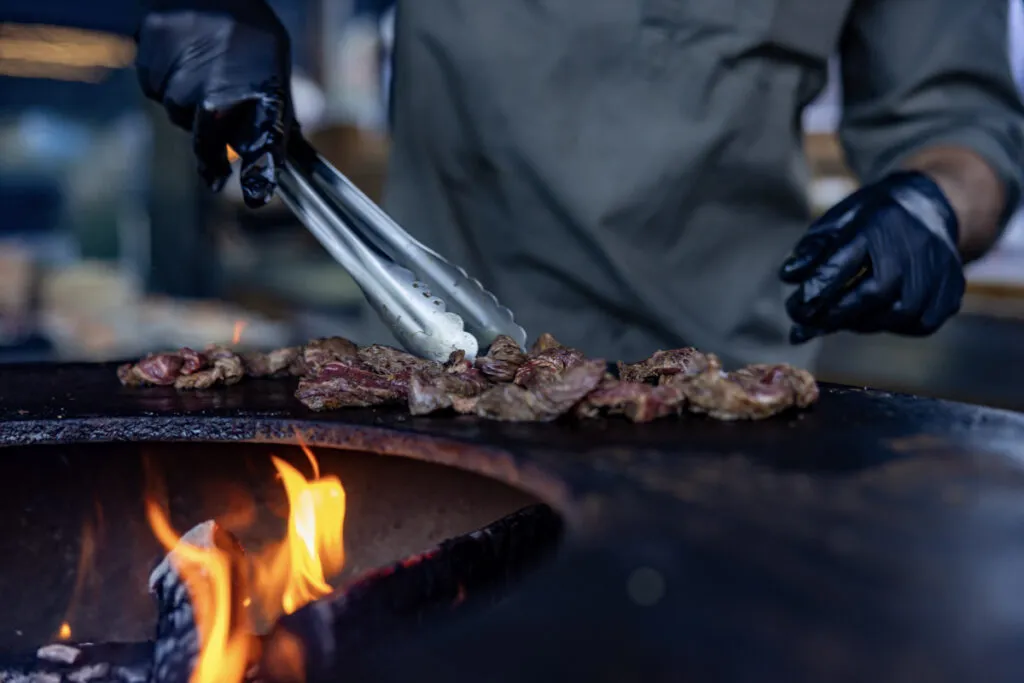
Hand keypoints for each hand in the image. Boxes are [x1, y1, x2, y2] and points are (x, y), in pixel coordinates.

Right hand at [135, 0, 293, 206]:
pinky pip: (156, 92)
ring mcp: (179, 88)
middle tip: (215, 141)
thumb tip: (289, 156)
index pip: (262, 150)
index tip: (255, 195)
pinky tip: (183, 59)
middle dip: (211, 151)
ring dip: (190, 107)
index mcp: (259, 99)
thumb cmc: (248, 29)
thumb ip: (278, 113)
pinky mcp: (150, 72)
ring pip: (179, 118)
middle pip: (206, 147)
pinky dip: (167, 83)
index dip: (259, 175)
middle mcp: (216, 101)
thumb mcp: (276, 68)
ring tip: (203, 71)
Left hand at [780, 170, 964, 342]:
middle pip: (873, 295)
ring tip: (840, 316)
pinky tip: (874, 315)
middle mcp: (912, 249)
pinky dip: (892, 325)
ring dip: (861, 323)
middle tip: (807, 322)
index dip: (817, 290)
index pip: (843, 264)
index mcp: (877, 225)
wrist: (931, 206)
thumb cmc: (874, 218)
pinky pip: (919, 324)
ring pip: (896, 316)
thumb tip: (788, 276)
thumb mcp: (839, 219)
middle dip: (835, 315)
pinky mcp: (951, 292)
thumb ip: (813, 248)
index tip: (796, 307)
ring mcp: (937, 272)